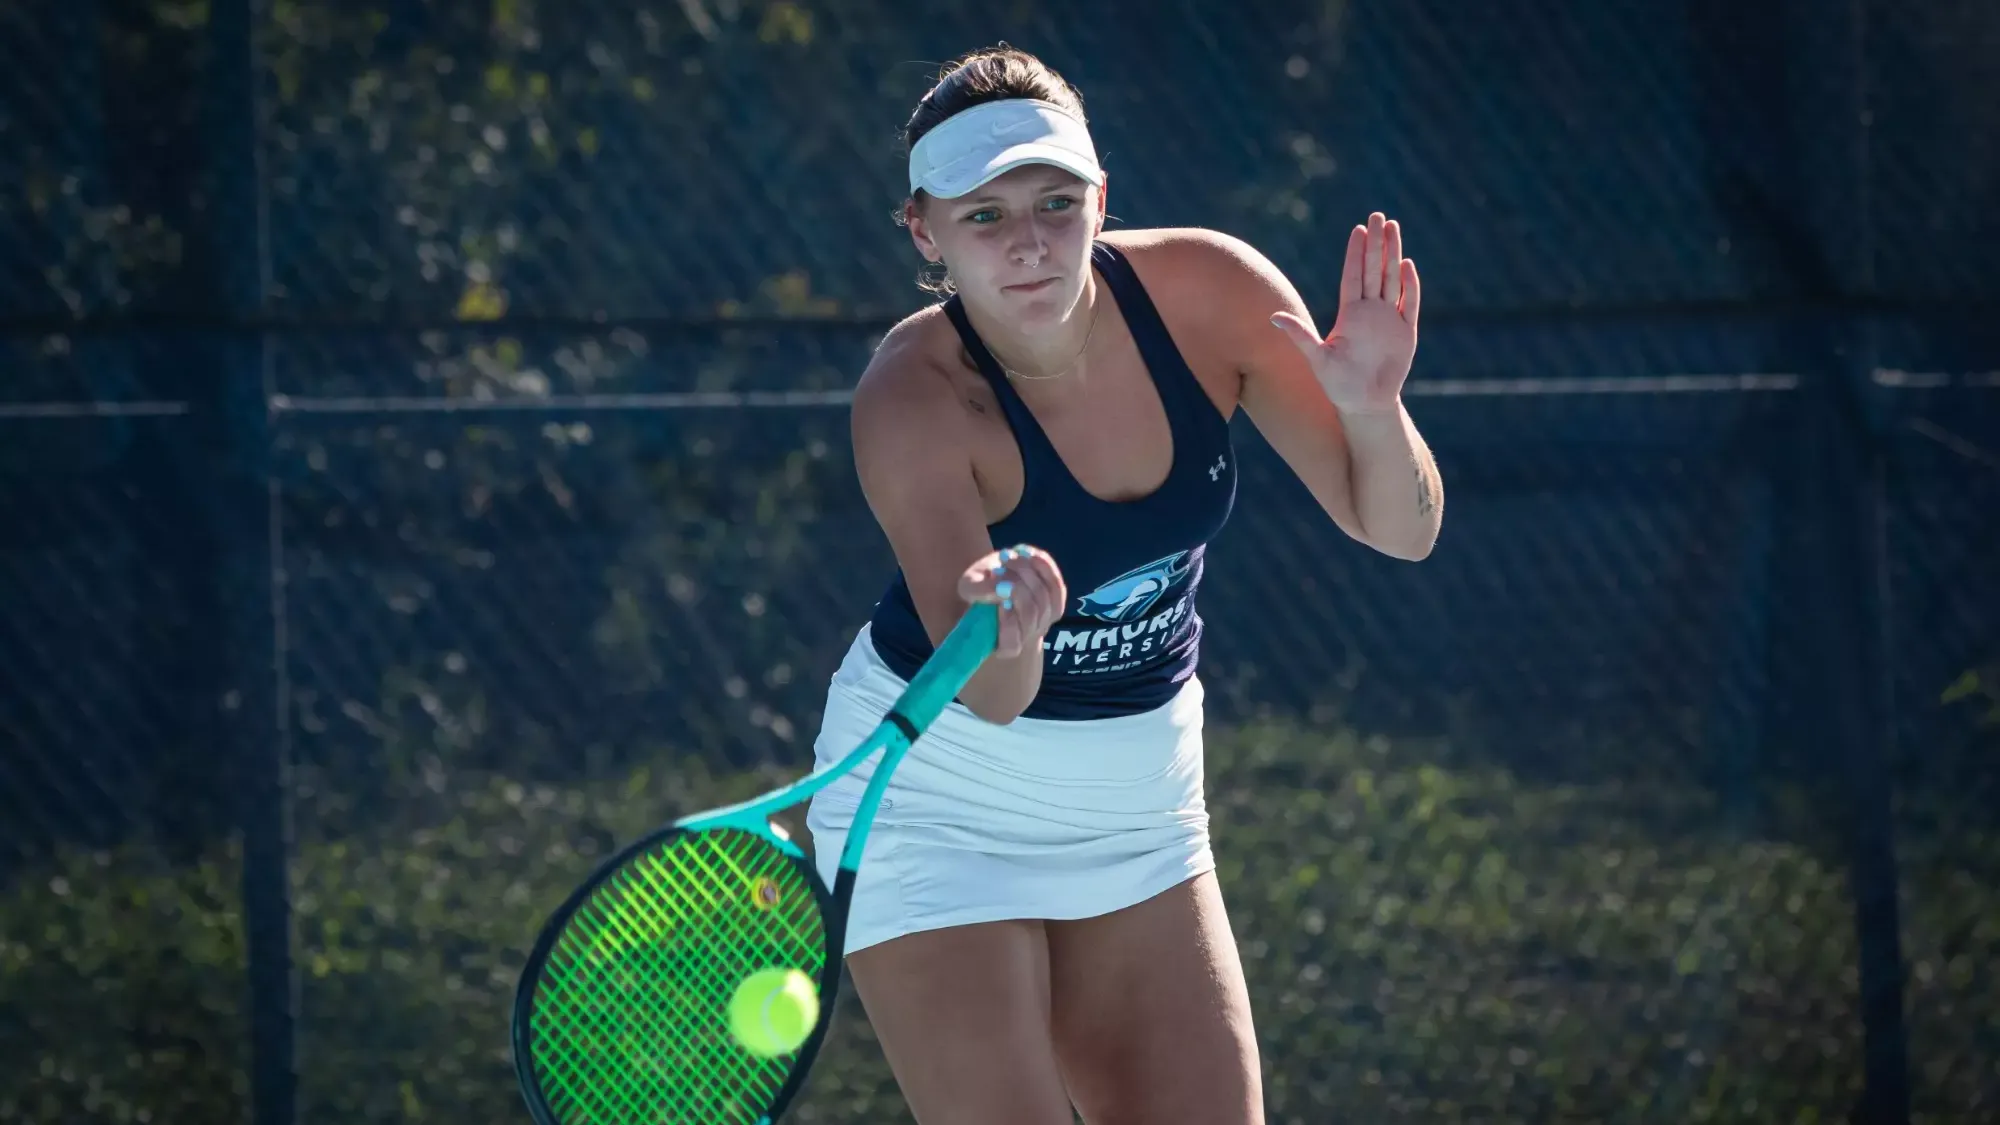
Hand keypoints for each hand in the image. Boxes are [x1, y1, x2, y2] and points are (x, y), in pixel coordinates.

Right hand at [957, 544, 1066, 659]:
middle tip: (1000, 567)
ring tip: (1008, 557)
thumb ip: (978, 589)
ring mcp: (1044, 622)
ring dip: (1025, 572)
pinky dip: (1043, 567)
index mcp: (1003, 645)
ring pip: (1042, 596)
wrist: (998, 579)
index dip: (1008, 623)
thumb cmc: (980, 586)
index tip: (999, 601)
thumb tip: (999, 588)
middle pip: (1030, 613)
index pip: (1011, 644)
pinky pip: (1056, 586)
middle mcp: (1026, 638)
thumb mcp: (968, 586)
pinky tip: (1027, 554)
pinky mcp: (1056, 605)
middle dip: (1015, 586)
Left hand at [1270, 211, 1420, 416]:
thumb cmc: (1338, 383)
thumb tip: (1273, 316)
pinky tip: (1407, 266)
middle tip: (1378, 215)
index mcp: (1350, 314)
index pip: (1353, 276)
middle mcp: (1370, 311)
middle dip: (1376, 243)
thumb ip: (1299, 335)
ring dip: (1393, 255)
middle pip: (1374, 270)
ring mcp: (1389, 319)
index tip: (1358, 230)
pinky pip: (1410, 303)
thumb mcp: (1317, 358)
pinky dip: (1410, 286)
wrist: (1365, 403)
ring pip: (1392, 279)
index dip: (1355, 253)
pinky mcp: (1407, 331)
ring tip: (1394, 228)